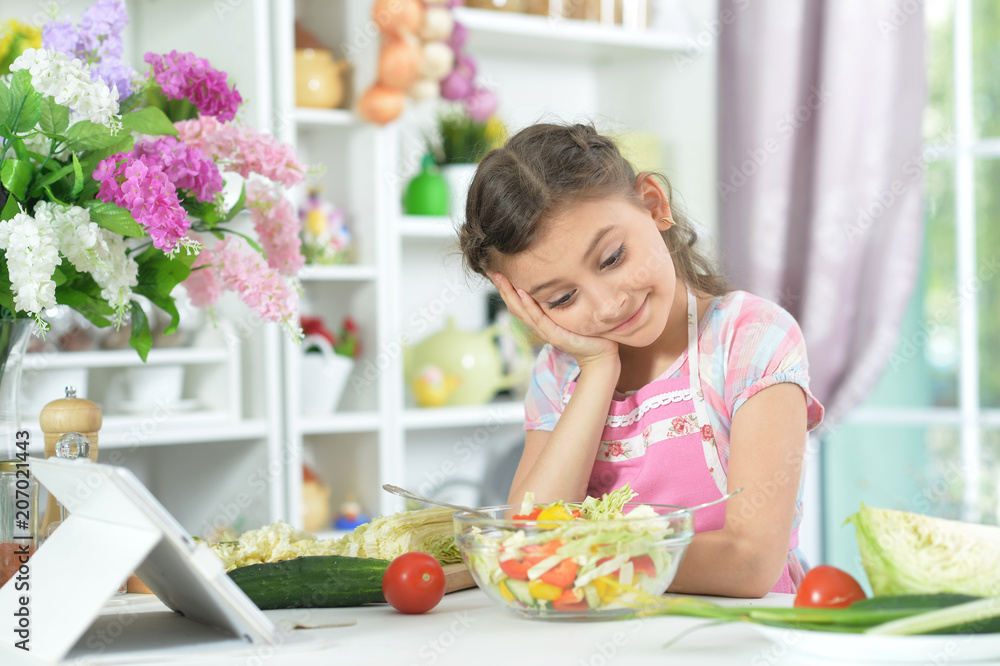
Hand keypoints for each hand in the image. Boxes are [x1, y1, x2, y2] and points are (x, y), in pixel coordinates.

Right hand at [488, 271, 618, 371]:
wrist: (602, 355)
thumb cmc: (589, 333)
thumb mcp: (571, 313)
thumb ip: (562, 300)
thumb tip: (562, 278)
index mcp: (541, 321)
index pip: (518, 303)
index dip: (505, 288)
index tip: (496, 271)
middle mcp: (539, 326)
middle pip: (514, 305)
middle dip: (502, 288)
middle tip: (491, 270)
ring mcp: (546, 331)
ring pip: (522, 311)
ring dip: (510, 294)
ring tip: (501, 278)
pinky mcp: (556, 336)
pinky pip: (539, 319)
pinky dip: (529, 306)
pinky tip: (522, 292)